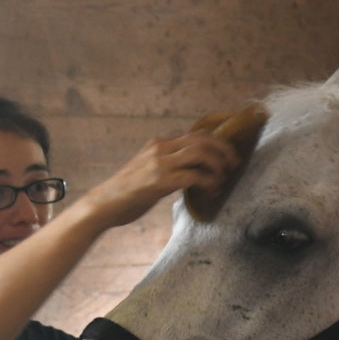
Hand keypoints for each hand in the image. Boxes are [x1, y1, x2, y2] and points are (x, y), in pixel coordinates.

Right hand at [78, 130, 239, 227]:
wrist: (104, 204)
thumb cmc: (126, 193)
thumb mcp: (147, 171)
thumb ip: (167, 166)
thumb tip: (191, 172)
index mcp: (159, 144)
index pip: (196, 135)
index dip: (218, 144)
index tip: (229, 157)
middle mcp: (160, 148)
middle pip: (203, 139)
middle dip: (224, 151)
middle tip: (234, 165)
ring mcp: (160, 163)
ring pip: (201, 153)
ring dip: (218, 165)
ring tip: (223, 179)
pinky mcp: (160, 181)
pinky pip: (195, 176)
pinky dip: (209, 183)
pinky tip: (210, 192)